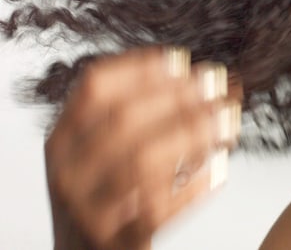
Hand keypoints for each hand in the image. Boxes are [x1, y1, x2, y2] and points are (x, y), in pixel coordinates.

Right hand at [44, 46, 240, 249]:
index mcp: (62, 141)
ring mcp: (89, 210)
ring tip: (228, 121)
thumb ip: (134, 117)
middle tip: (218, 87)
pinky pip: (159, 208)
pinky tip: (220, 170)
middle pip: (122, 120)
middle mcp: (68, 173)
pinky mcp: (117, 242)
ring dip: (194, 134)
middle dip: (178, 97)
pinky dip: (195, 187)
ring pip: (143, 161)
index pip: (93, 89)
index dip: (140, 68)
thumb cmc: (106, 198)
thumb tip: (204, 78)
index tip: (182, 60)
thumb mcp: (98, 154)